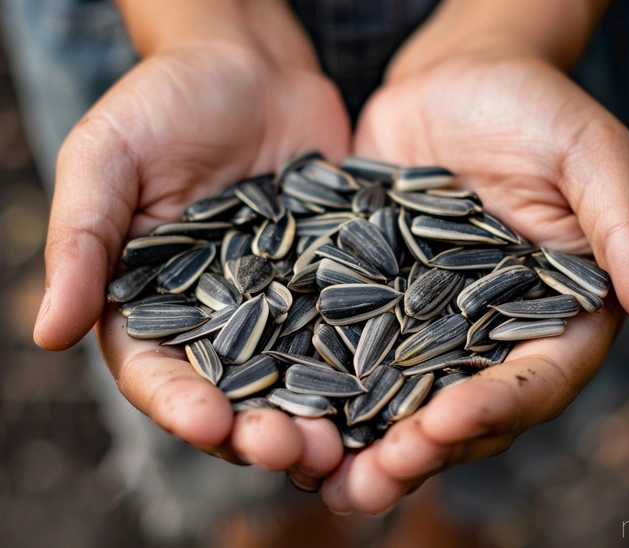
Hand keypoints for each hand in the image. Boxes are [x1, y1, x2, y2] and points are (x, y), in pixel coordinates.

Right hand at [33, 29, 349, 480]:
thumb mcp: (107, 158)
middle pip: (233, 394)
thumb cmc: (164, 103)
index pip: (155, 371)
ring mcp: (279, 304)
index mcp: (147, 303)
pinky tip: (389, 391)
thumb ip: (81, 241)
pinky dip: (366, 364)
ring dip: (316, 417)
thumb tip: (44, 333)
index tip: (207, 423)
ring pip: (295, 378)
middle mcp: (215, 317)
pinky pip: (349, 329)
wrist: (249, 68)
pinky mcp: (331, 282)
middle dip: (257, 431)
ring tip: (341, 443)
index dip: (178, 404)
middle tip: (293, 452)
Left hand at [320, 54, 628, 512]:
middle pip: (458, 413)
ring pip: (397, 402)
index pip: (531, 381)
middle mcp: (487, 334)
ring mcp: (425, 324)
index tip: (444, 423)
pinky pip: (346, 353)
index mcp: (553, 315)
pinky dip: (321, 391)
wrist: (455, 80)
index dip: (492, 411)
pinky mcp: (372, 302)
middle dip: (417, 452)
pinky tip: (283, 417)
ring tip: (319, 477)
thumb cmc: (533, 108)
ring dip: (361, 446)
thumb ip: (626, 231)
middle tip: (369, 484)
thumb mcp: (588, 156)